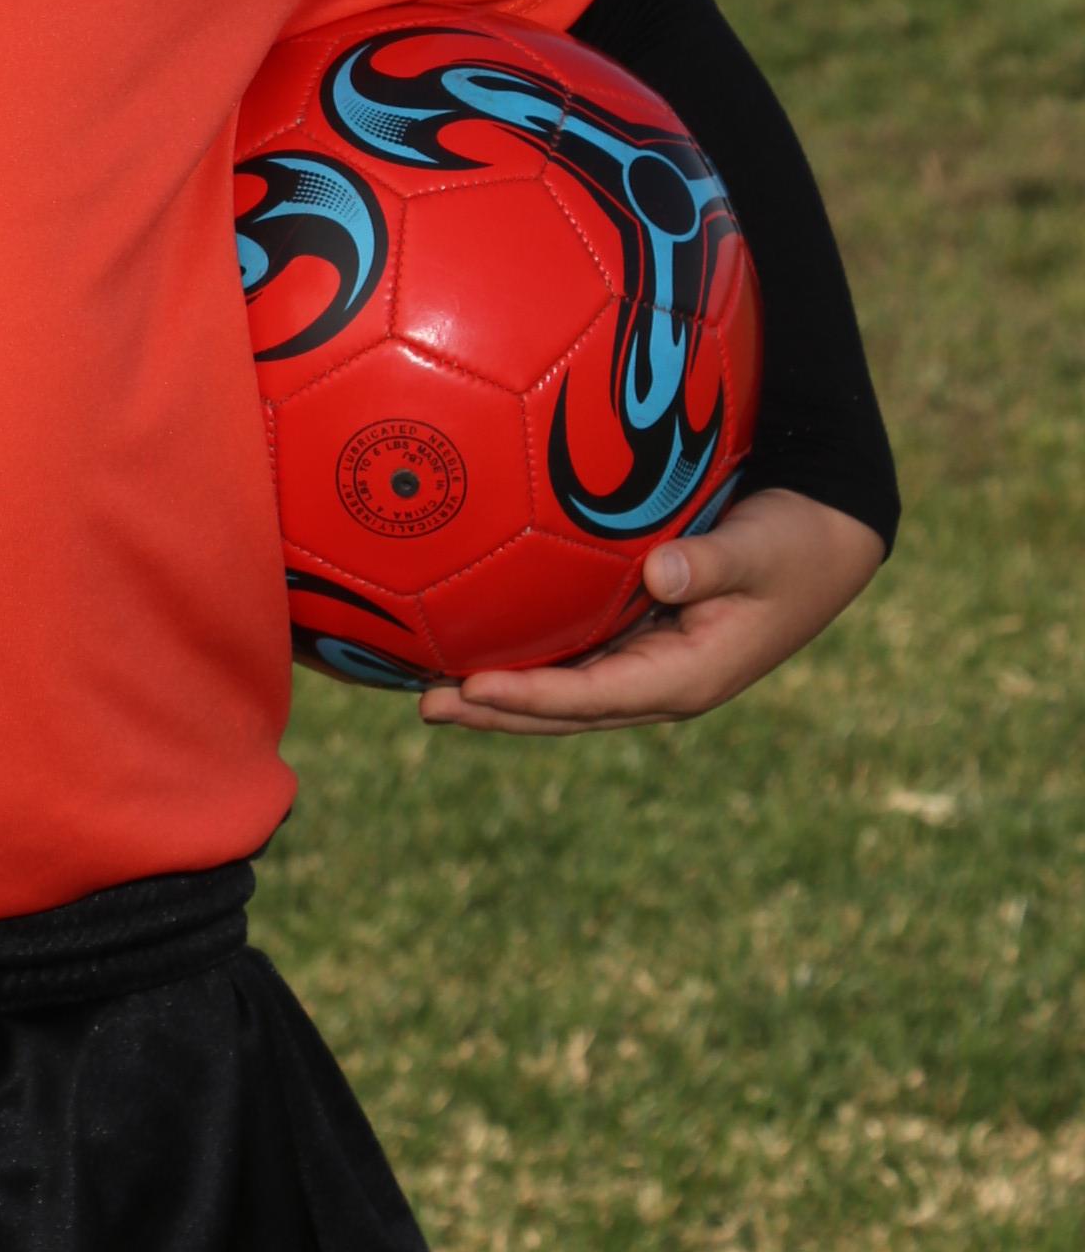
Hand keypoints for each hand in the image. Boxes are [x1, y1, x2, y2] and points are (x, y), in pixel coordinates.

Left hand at [416, 487, 886, 737]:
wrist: (825, 541)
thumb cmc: (794, 543)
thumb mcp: (762, 550)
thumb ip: (714, 562)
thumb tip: (662, 573)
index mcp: (687, 678)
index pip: (592, 697)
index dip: (530, 696)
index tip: (470, 686)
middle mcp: (660, 683)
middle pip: (563, 710)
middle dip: (495, 710)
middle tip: (424, 703)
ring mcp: (649, 666)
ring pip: (562, 689)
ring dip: (500, 692)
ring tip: (428, 684)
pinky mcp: (642, 641)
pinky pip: (574, 656)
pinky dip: (525, 656)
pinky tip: (476, 639)